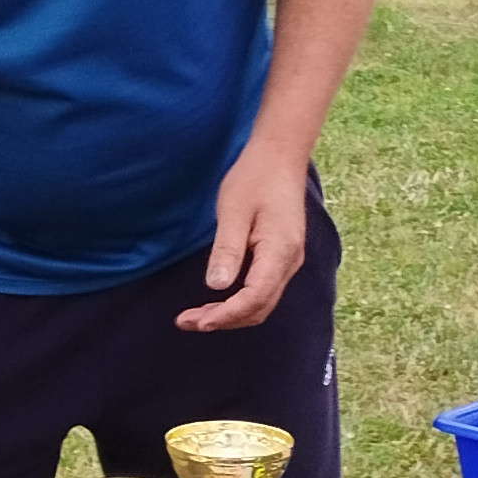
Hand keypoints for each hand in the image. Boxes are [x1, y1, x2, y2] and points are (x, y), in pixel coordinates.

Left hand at [180, 139, 308, 331]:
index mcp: (279, 251)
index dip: (225, 315)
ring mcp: (289, 261)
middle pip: (259, 308)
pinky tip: (219, 300)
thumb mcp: (233, 211)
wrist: (280, 156)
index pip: (254, 298)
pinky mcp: (283, 257)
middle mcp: (290, 262)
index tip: (196, 321)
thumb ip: (227, 250)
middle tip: (187, 321)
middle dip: (224, 320)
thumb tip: (216, 287)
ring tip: (197, 316)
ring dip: (231, 315)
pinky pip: (264, 290)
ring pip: (262, 303)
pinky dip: (241, 302)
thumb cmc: (255, 178)